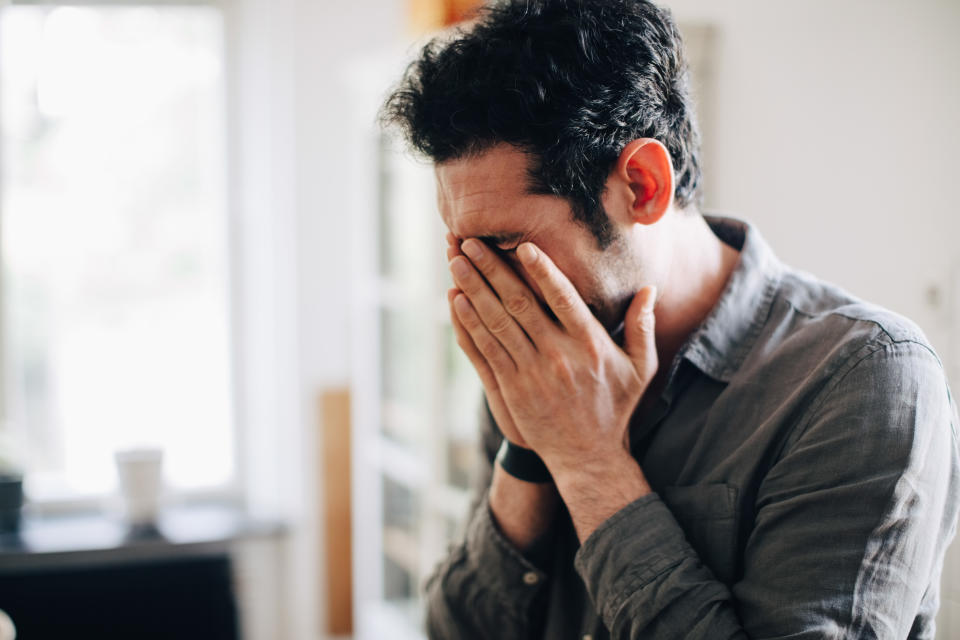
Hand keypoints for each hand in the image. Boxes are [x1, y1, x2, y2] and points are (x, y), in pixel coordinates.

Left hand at [447, 237, 658, 478]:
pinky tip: (457, 302)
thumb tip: (648, 289)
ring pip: (497, 323)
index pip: (563, 298)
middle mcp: (559, 355)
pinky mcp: (512, 388)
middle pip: (520, 303)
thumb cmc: (615, 407)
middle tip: (471, 240)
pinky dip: (469, 325)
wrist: (589, 457)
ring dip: (474, 289)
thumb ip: (642, 327)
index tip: (524, 246)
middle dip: (492, 269)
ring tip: (456, 261)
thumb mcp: (640, 368)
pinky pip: (486, 350)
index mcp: (590, 344)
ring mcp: (532, 372)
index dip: (542, 270)